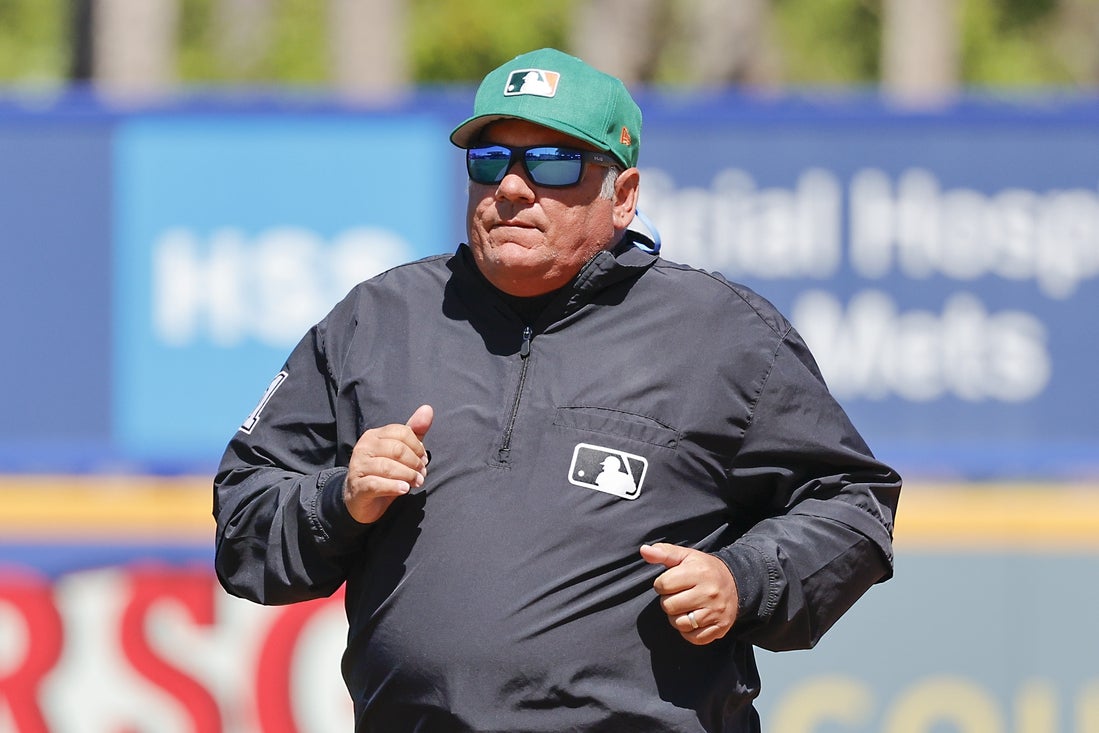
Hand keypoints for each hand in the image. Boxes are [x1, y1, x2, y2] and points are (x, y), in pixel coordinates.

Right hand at [343, 404, 432, 523]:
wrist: (359, 499)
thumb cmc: (383, 473)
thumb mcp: (400, 451)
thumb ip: (414, 432)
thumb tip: (428, 408)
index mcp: (374, 436)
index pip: (402, 432)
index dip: (418, 446)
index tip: (424, 460)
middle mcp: (364, 448)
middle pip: (397, 449)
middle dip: (415, 463)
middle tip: (422, 474)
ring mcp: (358, 467)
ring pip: (388, 467)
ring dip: (408, 476)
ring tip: (417, 482)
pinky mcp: (358, 487)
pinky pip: (377, 484)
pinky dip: (394, 486)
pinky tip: (404, 489)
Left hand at [640, 542, 738, 644]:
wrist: (737, 582)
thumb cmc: (704, 569)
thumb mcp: (685, 556)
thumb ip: (663, 552)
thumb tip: (644, 550)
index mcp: (699, 572)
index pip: (663, 585)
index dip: (662, 584)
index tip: (671, 582)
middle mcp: (709, 593)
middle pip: (669, 606)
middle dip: (668, 601)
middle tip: (678, 596)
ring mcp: (716, 612)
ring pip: (680, 624)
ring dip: (677, 618)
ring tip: (684, 608)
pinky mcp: (721, 627)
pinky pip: (694, 638)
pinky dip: (689, 632)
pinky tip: (693, 620)